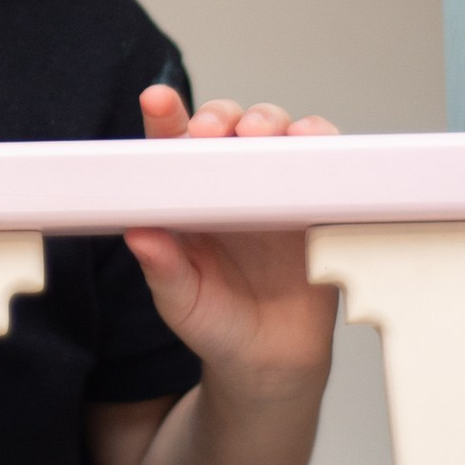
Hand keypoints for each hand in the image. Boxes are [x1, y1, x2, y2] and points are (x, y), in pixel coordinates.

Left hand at [122, 84, 339, 402]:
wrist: (272, 362)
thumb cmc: (217, 324)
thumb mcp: (181, 303)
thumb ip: (163, 269)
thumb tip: (138, 233)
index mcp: (188, 200)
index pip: (171, 148)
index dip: (165, 118)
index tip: (157, 101)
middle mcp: (232, 185)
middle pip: (227, 126)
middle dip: (220, 115)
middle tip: (212, 131)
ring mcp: (278, 190)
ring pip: (277, 131)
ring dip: (270, 121)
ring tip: (259, 135)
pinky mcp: (319, 203)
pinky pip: (325, 160)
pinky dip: (321, 142)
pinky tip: (312, 143)